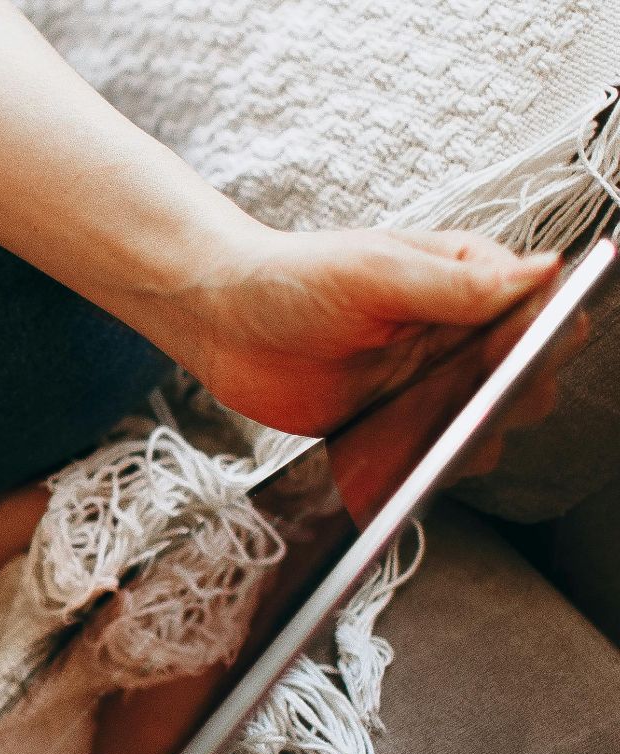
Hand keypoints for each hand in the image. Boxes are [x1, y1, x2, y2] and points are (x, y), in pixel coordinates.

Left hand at [166, 227, 560, 435]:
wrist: (223, 322)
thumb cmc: (293, 278)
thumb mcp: (374, 271)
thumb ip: (455, 283)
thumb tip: (542, 271)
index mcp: (471, 281)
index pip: (544, 310)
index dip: (542, 335)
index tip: (508, 352)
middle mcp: (461, 336)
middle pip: (530, 378)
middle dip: (513, 395)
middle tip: (470, 401)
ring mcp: (432, 385)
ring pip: (489, 427)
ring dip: (471, 438)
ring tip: (430, 437)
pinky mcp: (398, 426)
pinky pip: (433, 457)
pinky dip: (425, 468)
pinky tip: (398, 466)